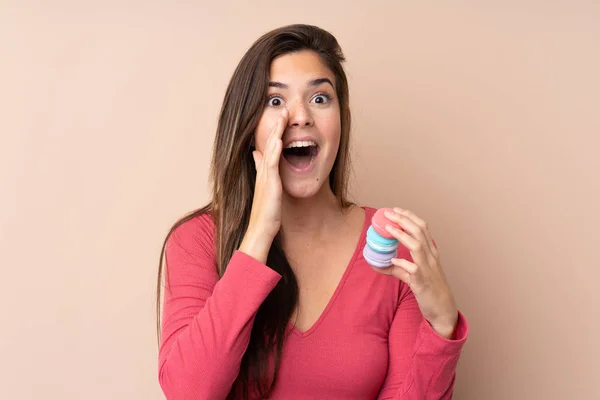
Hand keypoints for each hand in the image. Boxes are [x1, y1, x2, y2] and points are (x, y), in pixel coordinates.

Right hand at [240, 108, 287, 261]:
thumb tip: (256, 155)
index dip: (275, 131)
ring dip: (276, 132)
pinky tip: (278, 140)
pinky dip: (274, 151)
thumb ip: (262, 171)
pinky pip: (272, 164)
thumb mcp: (266, 188)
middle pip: (269, 143)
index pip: (269, 146)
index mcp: (264, 172)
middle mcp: (263, 171)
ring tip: (282, 116)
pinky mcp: (269, 184)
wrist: (261, 230)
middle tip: (282, 108)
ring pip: (270, 150)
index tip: (280, 116)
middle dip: (276, 125)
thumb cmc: (266, 213)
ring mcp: (265, 177)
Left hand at [372, 208, 458, 337]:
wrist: (443, 309)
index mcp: (431, 252)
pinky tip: (392, 261)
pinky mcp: (422, 282)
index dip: (410, 216)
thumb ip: (398, 268)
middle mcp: (431, 257)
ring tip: (389, 228)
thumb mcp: (413, 275)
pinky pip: (413, 270)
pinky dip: (402, 263)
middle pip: (420, 231)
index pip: (423, 228)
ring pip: (417, 246)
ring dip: (402, 235)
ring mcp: (428, 269)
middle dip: (404, 220)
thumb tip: (378, 263)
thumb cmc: (429, 289)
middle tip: (389, 213)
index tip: (396, 210)